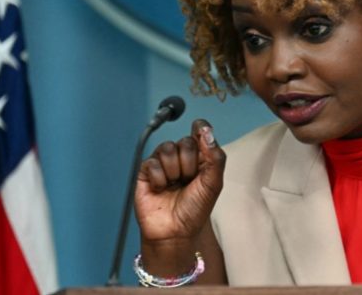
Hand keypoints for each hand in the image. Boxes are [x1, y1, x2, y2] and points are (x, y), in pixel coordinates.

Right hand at [135, 119, 225, 243]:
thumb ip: (215, 156)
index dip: (201, 130)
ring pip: (167, 148)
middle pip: (185, 141)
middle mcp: (181, 157)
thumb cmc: (195, 210)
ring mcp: (163, 163)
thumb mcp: (214, 183)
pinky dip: (159, 178)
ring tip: (174, 185)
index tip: (200, 133)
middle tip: (188, 180)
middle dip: (189, 163)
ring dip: (173, 171)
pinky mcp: (146, 171)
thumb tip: (207, 131)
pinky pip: (152, 162)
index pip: (201, 131)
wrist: (175, 231)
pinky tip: (161, 188)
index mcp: (201, 157)